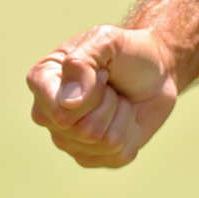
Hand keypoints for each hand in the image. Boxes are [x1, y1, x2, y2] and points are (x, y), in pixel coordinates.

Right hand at [25, 25, 178, 169]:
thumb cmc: (127, 52)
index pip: (57, 111)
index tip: (102, 73)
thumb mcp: (106, 41)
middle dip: (109, 103)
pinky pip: (117, 155)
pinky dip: (131, 133)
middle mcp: (47, 114)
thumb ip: (81, 62)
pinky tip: (124, 117)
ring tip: (117, 99)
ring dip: (121, 115)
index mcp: (42, 81)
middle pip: (81, 130)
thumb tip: (69, 104)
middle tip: (110, 86)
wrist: (156, 70)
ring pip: (102, 142)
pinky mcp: (91, 157)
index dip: (90, 95)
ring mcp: (68, 140)